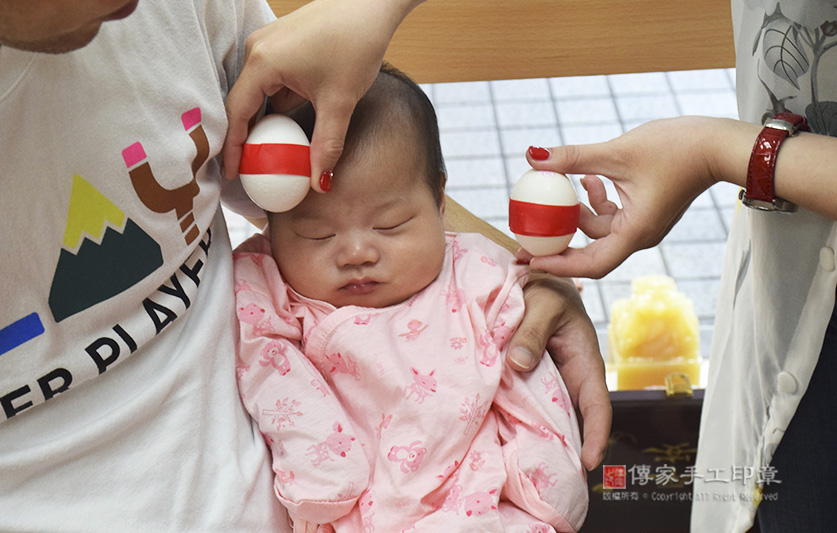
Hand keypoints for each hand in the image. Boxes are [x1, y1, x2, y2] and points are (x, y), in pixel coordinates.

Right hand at [222, 0, 422, 190]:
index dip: (232, 147)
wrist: (373, 5)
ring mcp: (270, 45)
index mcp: (263, 62)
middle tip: (250, 169)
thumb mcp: (340, 102)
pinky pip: (273, 81)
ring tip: (271, 154)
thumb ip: (327, 145)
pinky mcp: (284, 44)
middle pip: (244, 103)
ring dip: (267, 122)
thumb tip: (320, 182)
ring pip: (261, 93)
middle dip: (247, 138)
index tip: (231, 173)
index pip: (237, 113)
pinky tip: (292, 126)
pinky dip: (279, 105)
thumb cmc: (355, 42)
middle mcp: (258, 50)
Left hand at [506, 273, 610, 470]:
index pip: (597, 405)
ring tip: (528, 466)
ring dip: (544, 436)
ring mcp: (552, 379)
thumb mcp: (542, 304)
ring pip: (552, 414)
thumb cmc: (546, 288)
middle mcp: (572, 377)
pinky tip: (506, 434)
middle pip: (575, 419)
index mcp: (585, 360)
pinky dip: (523, 417)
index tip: (588, 462)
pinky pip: (530, 402)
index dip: (596, 435)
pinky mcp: (532, 378)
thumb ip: (530, 332)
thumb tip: (517, 364)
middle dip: (568, 448)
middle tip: (553, 479)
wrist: (533, 278)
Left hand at [520, 117, 721, 278]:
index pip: (591, 264)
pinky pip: (613, 215)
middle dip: (560, 243)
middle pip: (591, 251)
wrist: (718, 143)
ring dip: (579, 211)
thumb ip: (572, 158)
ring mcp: (643, 224)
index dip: (559, 266)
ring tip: (565, 187)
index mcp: (635, 232)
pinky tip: (587, 179)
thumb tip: (532, 156)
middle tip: (530, 239)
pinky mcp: (646, 211)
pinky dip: (596, 201)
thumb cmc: (676, 148)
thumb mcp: (616, 152)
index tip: (531, 261)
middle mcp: (639, 235)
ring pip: (601, 228)